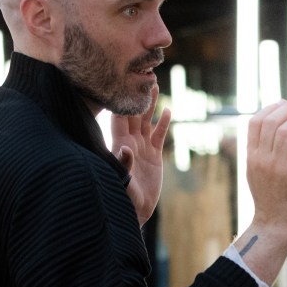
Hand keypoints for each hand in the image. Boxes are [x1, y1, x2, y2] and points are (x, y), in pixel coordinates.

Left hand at [112, 91, 171, 223]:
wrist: (136, 210)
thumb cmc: (124, 197)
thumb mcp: (123, 181)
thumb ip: (123, 164)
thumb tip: (125, 149)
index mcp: (120, 145)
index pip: (119, 118)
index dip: (122, 101)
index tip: (123, 82)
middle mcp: (130, 143)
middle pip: (134, 114)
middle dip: (137, 96)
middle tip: (142, 76)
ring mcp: (142, 148)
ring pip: (146, 121)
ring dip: (149, 104)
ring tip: (154, 85)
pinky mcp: (153, 156)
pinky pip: (159, 136)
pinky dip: (162, 123)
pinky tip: (167, 110)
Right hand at [244, 100, 286, 236]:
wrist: (275, 224)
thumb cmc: (270, 197)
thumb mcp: (255, 172)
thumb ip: (260, 152)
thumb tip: (272, 129)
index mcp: (251, 156)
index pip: (255, 122)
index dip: (271, 108)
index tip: (285, 103)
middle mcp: (262, 159)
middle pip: (271, 122)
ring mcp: (277, 167)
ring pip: (286, 131)